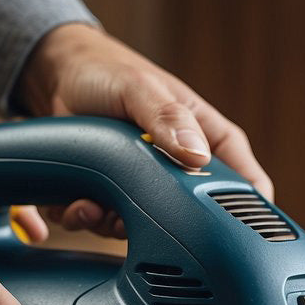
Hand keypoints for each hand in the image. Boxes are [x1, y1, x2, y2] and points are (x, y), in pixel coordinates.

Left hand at [16, 23, 274, 237]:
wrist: (56, 75)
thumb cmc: (109, 72)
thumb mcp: (141, 88)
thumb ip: (169, 118)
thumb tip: (197, 157)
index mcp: (203, 139)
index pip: (242, 178)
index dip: (248, 207)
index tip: (242, 231)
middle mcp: (176, 170)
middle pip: (191, 217)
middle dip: (167, 226)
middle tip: (143, 215)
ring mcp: (141, 188)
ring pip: (142, 229)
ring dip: (116, 225)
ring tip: (96, 205)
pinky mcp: (105, 198)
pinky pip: (99, 225)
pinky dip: (86, 220)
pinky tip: (78, 204)